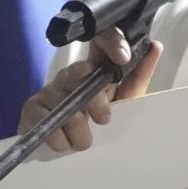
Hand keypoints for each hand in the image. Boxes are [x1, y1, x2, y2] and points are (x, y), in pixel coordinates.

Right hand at [22, 31, 162, 155]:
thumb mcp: (125, 100)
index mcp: (93, 68)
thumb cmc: (100, 120)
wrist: (70, 148)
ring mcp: (49, 90)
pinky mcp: (32, 108)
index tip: (123, 57)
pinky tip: (64, 144)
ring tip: (84, 141)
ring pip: (64, 102)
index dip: (111, 41)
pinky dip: (57, 137)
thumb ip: (138, 76)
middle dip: (95, 100)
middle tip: (104, 119)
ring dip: (78, 129)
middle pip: (80, 72)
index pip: (101, 40)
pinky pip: (42, 118)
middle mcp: (70, 74)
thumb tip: (155, 46)